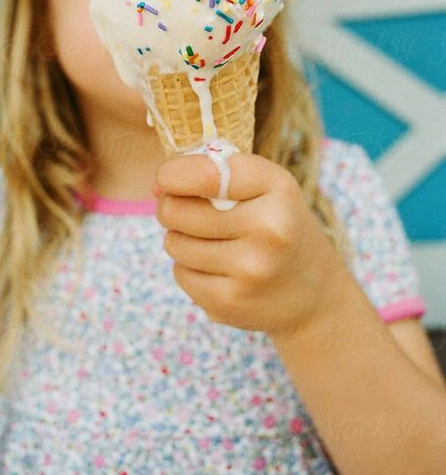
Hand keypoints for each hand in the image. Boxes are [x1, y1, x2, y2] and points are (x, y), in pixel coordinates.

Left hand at [154, 152, 345, 339]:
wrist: (315, 295)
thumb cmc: (279, 226)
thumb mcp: (267, 186)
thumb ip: (217, 172)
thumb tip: (158, 185)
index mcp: (277, 188)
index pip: (205, 173)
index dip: (173, 174)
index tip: (167, 177)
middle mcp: (268, 229)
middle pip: (177, 211)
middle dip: (171, 207)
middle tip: (186, 210)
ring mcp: (249, 270)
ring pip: (174, 243)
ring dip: (181, 239)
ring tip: (211, 241)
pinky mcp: (230, 302)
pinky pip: (180, 274)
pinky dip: (189, 268)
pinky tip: (218, 268)